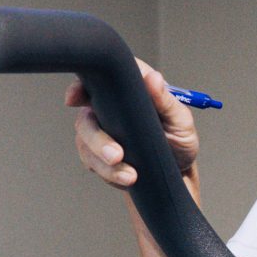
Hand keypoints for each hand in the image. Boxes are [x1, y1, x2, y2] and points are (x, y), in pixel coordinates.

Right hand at [70, 57, 198, 194]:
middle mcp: (109, 108)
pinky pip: (91, 161)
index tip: (76, 97)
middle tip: (116, 154)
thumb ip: (166, 100)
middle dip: (96, 137)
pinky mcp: (98, 154)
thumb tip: (152, 78)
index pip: (99, 79)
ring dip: (103, 159)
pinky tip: (126, 177)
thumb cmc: (179, 141)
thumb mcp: (181, 120)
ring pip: (85, 141)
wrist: (177, 173)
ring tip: (129, 174)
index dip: (81, 85)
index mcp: (128, 91)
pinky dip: (109, 172)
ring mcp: (101, 131)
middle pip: (86, 115)